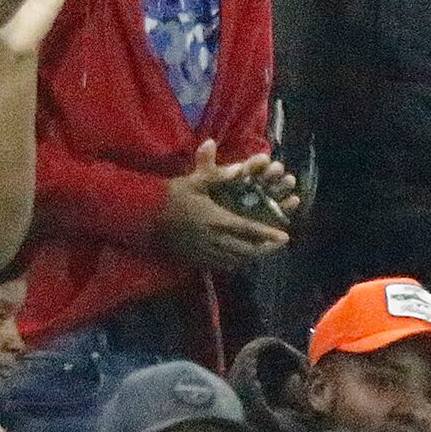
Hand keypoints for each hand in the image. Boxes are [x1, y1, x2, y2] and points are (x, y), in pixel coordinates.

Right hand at [158, 141, 288, 267]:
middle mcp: (213, 239)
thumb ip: (217, 174)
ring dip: (251, 258)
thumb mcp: (194, 181)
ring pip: (235, 260)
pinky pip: (220, 265)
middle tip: (278, 246)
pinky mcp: (195, 258)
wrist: (144, 216)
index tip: (285, 236)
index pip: (248, 229)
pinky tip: (238, 259)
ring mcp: (204, 251)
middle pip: (246, 250)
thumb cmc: (171, 196)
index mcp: (216, 219)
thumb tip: (239, 166)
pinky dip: (234, 263)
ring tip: (263, 253)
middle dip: (265, 250)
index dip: (268, 234)